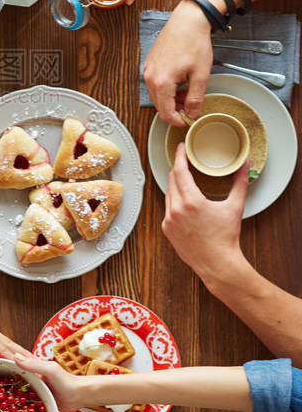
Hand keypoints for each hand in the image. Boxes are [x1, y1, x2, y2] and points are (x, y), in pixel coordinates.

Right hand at [11, 353, 82, 411]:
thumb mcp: (50, 370)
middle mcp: (28, 382)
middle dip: (0, 392)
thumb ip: (34, 365)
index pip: (11, 371)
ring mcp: (32, 394)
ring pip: (16, 399)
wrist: (79, 396)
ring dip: (8, 404)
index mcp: (30, 370)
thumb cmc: (65, 380)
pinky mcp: (36, 406)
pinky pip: (25, 409)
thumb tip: (15, 357)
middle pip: (11, 386)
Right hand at [143, 0, 213, 124]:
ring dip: (171, 98)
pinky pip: (155, 82)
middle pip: (159, 105)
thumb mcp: (200, 75)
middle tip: (191, 105)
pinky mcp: (150, 62)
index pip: (166, 113)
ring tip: (187, 91)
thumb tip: (192, 113)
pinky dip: (166, 87)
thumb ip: (195, 98)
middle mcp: (151, 76)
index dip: (178, 121)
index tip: (188, 120)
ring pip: (156, 94)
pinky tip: (180, 80)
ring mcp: (148, 68)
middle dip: (175, 109)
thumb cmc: (194, 43)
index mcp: (162, 82)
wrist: (188, 20)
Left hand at [162, 143, 246, 286]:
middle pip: (172, 180)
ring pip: (168, 194)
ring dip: (175, 185)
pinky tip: (182, 199)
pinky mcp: (166, 229)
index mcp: (191, 201)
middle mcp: (176, 209)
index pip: (180, 170)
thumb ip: (239, 182)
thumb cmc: (226, 237)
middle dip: (178, 168)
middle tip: (185, 160)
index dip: (179, 156)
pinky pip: (167, 208)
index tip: (181, 147)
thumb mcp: (234, 207)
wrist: (217, 264)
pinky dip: (174, 201)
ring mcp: (169, 220)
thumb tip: (245, 165)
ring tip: (184, 178)